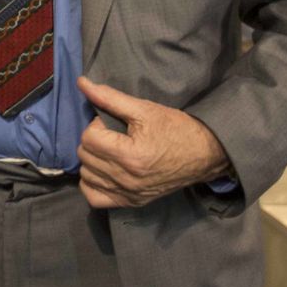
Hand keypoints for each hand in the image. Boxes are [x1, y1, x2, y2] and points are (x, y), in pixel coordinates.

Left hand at [75, 76, 230, 209]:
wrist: (205, 154)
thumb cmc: (176, 128)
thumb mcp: (145, 109)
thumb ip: (110, 97)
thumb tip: (82, 83)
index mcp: (130, 155)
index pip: (89, 138)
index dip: (98, 125)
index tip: (114, 123)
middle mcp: (126, 179)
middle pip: (85, 156)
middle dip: (94, 140)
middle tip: (113, 135)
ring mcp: (128, 194)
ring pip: (86, 175)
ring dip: (93, 160)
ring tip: (110, 151)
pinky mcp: (131, 203)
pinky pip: (94, 198)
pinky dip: (93, 184)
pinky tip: (104, 171)